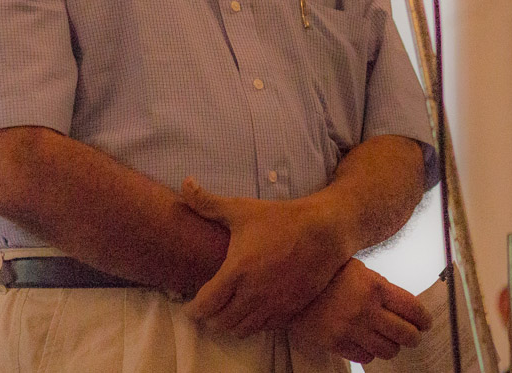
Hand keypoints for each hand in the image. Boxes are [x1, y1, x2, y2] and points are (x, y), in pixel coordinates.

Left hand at [180, 177, 349, 335]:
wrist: (326, 230)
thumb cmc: (282, 218)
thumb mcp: (242, 209)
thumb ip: (208, 202)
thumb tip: (185, 183)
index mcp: (237, 271)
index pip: (204, 306)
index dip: (193, 309)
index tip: (190, 305)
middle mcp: (253, 294)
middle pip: (220, 322)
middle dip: (209, 318)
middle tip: (207, 307)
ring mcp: (273, 305)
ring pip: (241, 330)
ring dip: (230, 323)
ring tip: (227, 311)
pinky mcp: (290, 310)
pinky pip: (264, 328)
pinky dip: (252, 323)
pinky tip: (250, 310)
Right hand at [289, 258, 432, 363]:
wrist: (292, 284)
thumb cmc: (329, 274)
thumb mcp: (360, 270)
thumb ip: (382, 287)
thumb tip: (405, 307)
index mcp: (376, 287)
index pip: (413, 309)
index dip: (424, 319)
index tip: (425, 323)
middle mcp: (366, 310)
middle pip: (406, 334)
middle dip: (413, 336)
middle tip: (412, 334)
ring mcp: (351, 329)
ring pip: (388, 350)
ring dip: (392, 347)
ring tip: (390, 341)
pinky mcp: (336, 343)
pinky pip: (364, 357)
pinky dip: (370, 353)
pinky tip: (367, 343)